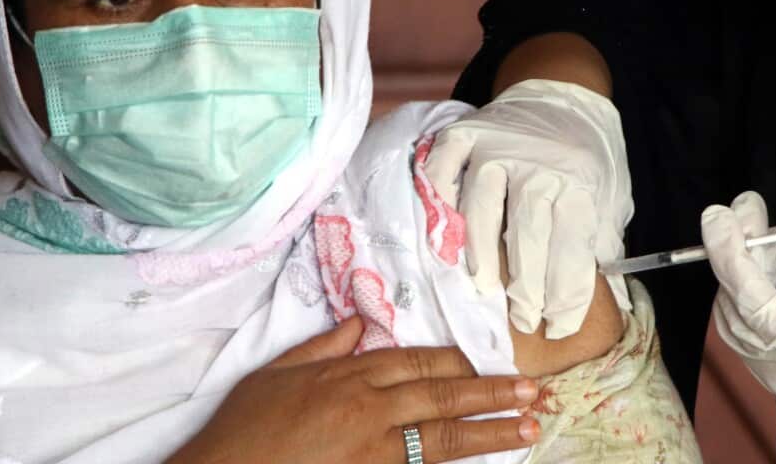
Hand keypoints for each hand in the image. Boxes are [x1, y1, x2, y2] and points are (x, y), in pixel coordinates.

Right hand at [170, 317, 540, 462]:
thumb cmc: (244, 428)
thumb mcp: (276, 373)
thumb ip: (322, 348)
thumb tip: (360, 325)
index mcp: (349, 375)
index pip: (417, 361)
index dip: (457, 361)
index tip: (488, 359)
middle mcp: (369, 408)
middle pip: (441, 394)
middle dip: (490, 392)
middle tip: (531, 391)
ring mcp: (374, 448)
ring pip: (443, 436)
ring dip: (489, 430)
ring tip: (526, 426)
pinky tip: (480, 463)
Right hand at [424, 79, 632, 338]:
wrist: (561, 90)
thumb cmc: (587, 154)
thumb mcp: (610, 193)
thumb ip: (600, 238)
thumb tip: (606, 298)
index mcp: (579, 179)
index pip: (571, 248)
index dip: (566, 294)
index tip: (559, 327)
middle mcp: (536, 163)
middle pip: (527, 236)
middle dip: (527, 288)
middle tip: (525, 321)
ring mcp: (495, 146)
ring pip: (481, 208)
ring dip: (481, 253)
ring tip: (483, 286)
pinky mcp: (463, 134)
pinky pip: (443, 170)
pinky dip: (439, 200)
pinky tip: (445, 231)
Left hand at [701, 188, 775, 422]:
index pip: (743, 292)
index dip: (725, 248)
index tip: (717, 213)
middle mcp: (771, 365)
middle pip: (735, 297)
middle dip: (740, 250)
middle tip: (754, 211)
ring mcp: (768, 369)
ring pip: (737, 309)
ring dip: (750, 268)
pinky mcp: (772, 365)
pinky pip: (748, 321)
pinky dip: (758, 288)